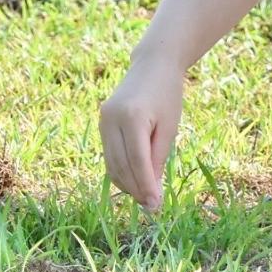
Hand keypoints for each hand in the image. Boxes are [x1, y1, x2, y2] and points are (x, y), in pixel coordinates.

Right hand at [98, 48, 185, 210]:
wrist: (153, 64)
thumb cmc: (168, 94)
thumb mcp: (169, 126)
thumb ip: (158, 157)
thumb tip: (150, 189)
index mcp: (133, 117)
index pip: (137, 161)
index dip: (145, 185)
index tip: (155, 205)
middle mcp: (112, 118)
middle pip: (121, 165)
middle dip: (135, 189)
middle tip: (151, 206)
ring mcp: (103, 120)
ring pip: (111, 162)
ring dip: (126, 183)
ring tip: (144, 197)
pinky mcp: (101, 121)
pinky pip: (109, 153)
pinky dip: (119, 170)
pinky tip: (133, 181)